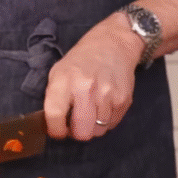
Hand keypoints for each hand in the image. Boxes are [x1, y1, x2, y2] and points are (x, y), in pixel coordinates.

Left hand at [43, 13, 142, 140]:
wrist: (114, 44)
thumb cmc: (82, 60)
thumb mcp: (59, 71)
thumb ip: (54, 98)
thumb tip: (53, 125)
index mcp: (65, 80)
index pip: (55, 115)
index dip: (56, 130)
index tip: (58, 131)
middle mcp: (86, 88)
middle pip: (82, 133)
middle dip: (78, 132)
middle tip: (77, 123)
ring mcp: (107, 95)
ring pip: (98, 132)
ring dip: (93, 125)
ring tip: (92, 109)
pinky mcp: (124, 99)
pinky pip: (112, 124)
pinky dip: (107, 120)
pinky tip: (104, 105)